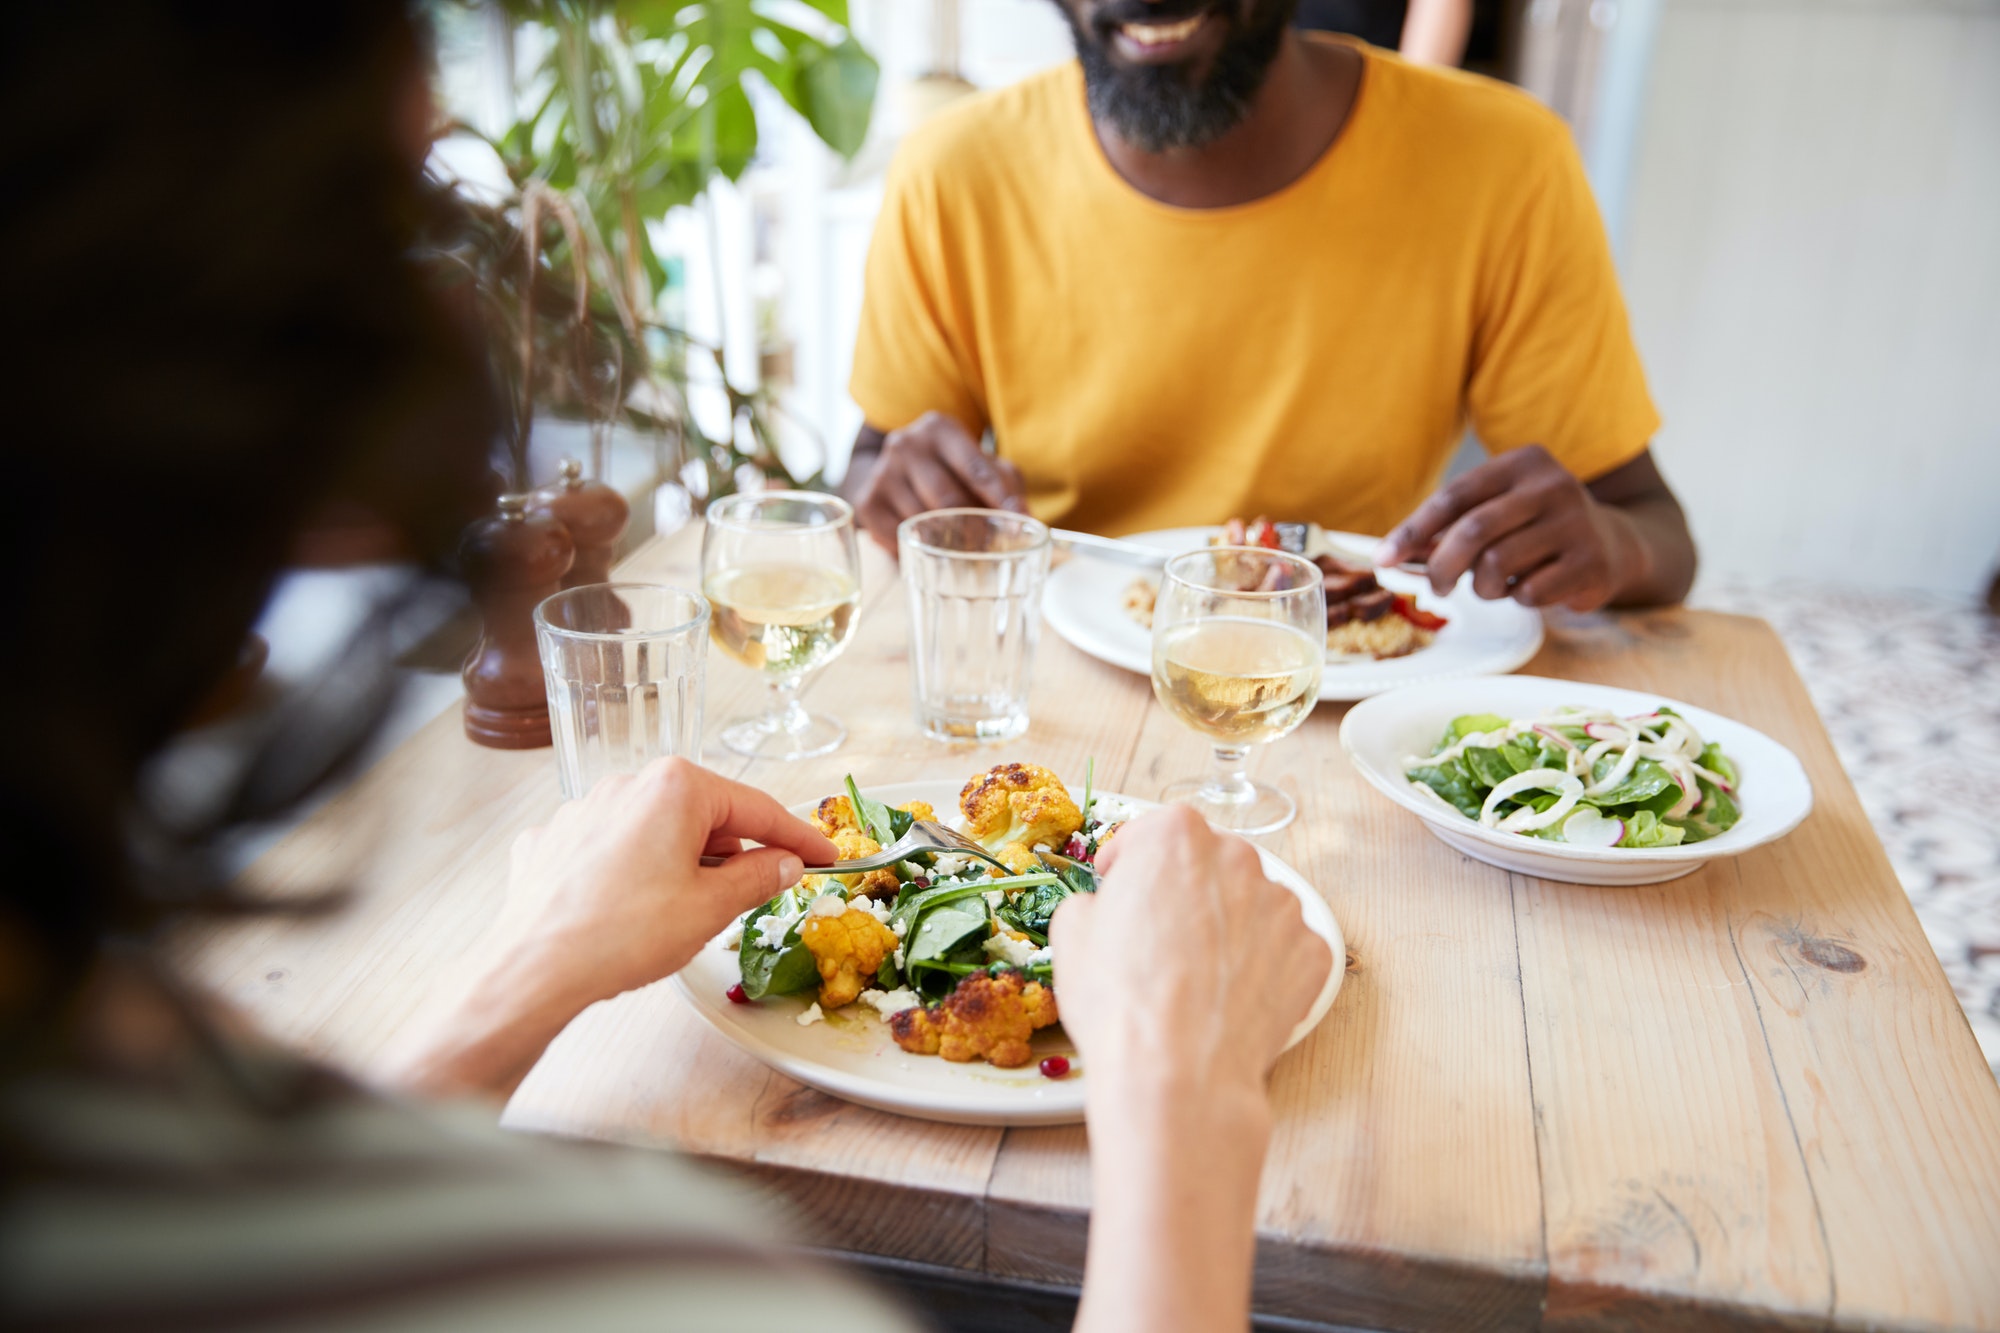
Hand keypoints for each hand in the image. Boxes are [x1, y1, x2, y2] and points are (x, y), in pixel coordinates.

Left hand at [385, 758, 836, 1097]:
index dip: (798, 837)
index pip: (757, 808)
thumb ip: (756, 877)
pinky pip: (610, 849)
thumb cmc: (624, 934)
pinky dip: (632, 873)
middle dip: (732, 852)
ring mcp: (584, 810)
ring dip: (681, 862)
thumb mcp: (710, 909)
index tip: (825, 856)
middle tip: (754, 894)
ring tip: (685, 912)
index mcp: (675, 788)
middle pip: (703, 814)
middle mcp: (628, 784)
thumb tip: (782, 863)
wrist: (534, 969)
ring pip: (655, 830)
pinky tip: (631, 909)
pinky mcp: (552, 841)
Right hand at [853, 411, 1025, 552]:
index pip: (976, 469)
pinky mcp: (867, 501)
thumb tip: (1026, 519)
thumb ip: (1005, 484)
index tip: (1021, 522)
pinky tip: (925, 545)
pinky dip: (917, 547)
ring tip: (959, 548)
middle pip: (948, 499)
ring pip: (923, 521)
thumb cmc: (950, 468)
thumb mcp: (980, 462)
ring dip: (945, 541)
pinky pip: (898, 536)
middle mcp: (907, 444)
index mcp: (939, 428)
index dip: (1001, 500)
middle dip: (972, 527)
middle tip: (987, 546)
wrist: (895, 468)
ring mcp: (883, 472)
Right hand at [1051, 805, 1330, 1092]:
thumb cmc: (1119, 1001)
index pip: (1152, 832)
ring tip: (1197, 976)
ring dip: (1228, 927)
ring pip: (1250, 905)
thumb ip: (1096, 899)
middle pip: (1207, 863)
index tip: (1120, 886)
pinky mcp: (1312, 953)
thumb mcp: (1072, 933)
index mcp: (1176, 836)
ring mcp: (1283, 906)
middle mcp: (1238, 858)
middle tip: (1159, 938)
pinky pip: (1284, 949)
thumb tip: (1108, 908)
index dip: (1129, 863)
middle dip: (1184, 892)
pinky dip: (1263, 966)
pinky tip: (1231, 997)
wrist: (1178, 1074)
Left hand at [1378, 444, 1644, 611]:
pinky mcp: (1591, 563)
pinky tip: (1530, 589)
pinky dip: (1516, 599)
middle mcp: (1553, 485)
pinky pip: (1529, 593)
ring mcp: (1577, 523)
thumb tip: (1392, 555)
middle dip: (1442, 567)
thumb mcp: (1498, 512)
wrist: (1616, 545)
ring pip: (1497, 565)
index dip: (1413, 530)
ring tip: (1492, 586)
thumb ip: (1450, 528)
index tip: (1383, 560)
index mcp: (1523, 463)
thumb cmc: (1536, 529)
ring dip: (1481, 588)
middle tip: (1434, 587)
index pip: (1455, 496)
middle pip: (1473, 531)